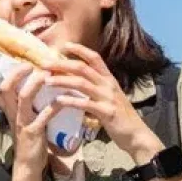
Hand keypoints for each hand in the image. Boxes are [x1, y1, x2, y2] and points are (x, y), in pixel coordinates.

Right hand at [0, 65, 57, 177]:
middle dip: (17, 73)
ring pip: (23, 98)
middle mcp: (13, 113)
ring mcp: (22, 122)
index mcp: (10, 109)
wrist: (28, 166)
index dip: (7, 72)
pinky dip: (53, 106)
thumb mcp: (21, 120)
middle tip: (31, 64)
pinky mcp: (33, 132)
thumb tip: (29, 87)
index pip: (1, 86)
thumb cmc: (29, 140)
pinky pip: (43, 116)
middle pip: (6, 87)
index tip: (20, 60)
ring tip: (46, 75)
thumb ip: (23, 105)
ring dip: (35, 84)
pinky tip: (63, 100)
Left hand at [44, 43, 162, 164]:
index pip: (95, 58)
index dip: (80, 50)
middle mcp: (108, 85)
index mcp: (109, 79)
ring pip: (82, 83)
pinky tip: (58, 101)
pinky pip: (85, 104)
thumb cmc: (120, 117)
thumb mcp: (109, 96)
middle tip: (44, 64)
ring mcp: (108, 97)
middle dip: (62, 64)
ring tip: (46, 81)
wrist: (137, 135)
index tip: (64, 45)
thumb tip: (76, 80)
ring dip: (62, 80)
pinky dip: (70, 101)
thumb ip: (96, 87)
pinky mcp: (106, 112)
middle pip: (83, 68)